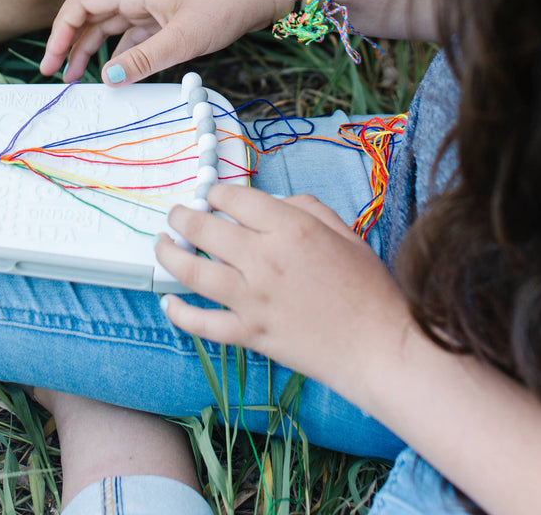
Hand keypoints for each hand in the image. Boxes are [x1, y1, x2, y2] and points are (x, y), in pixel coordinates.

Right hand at [40, 0, 294, 83]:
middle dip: (72, 42)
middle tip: (59, 76)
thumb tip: (106, 79)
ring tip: (82, 78)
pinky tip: (119, 71)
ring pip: (113, 24)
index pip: (81, 2)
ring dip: (95, 48)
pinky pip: (136, 31)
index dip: (61, 30)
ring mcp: (154, 1)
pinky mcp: (169, 12)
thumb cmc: (226, 4)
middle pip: (92, 13)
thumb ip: (143, 60)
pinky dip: (123, 50)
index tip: (53, 61)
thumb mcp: (184, 39)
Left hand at [157, 185, 409, 405]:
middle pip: (205, 230)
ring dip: (170, 255)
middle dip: (183, 217)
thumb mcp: (344, 231)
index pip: (236, 199)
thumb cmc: (368, 287)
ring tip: (161, 245)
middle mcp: (264, 259)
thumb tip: (272, 205)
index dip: (217, 193)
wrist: (379, 347)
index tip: (211, 196)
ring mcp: (253, 299)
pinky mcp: (250, 334)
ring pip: (193, 272)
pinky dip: (180, 313)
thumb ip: (305, 208)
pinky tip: (168, 301)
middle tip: (175, 215)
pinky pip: (204, 323)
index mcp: (290, 228)